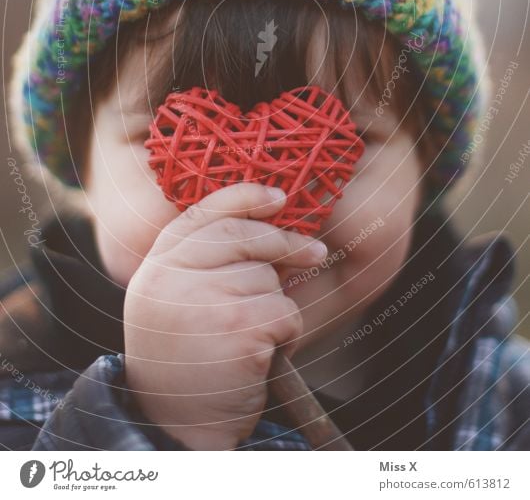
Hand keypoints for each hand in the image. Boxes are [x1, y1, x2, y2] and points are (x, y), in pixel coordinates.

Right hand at [123, 182, 327, 449]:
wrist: (177, 428)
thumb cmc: (187, 360)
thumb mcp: (178, 302)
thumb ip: (205, 262)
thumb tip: (273, 222)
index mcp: (157, 266)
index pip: (203, 214)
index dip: (245, 198)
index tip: (279, 197)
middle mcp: (173, 277)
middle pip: (243, 237)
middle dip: (285, 242)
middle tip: (315, 252)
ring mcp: (205, 299)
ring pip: (269, 279)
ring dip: (275, 307)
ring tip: (248, 340)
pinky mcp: (238, 326)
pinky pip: (285, 311)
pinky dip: (286, 335)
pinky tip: (261, 357)